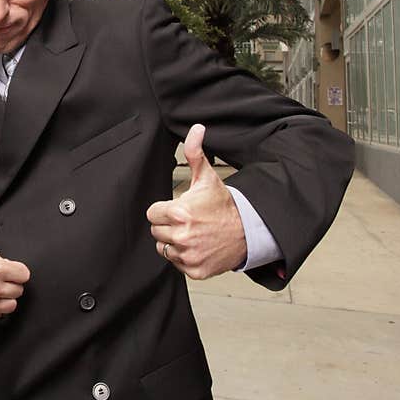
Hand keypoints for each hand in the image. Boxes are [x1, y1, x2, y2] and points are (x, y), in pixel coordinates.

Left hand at [146, 124, 246, 279]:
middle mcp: (183, 236)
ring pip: (164, 248)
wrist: (247, 231)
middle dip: (168, 225)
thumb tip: (196, 130)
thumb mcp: (207, 177)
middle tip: (187, 220)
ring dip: (174, 241)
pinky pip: (176, 263)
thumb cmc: (224, 205)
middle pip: (156, 231)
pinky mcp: (194, 269)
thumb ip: (195, 152)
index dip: (164, 210)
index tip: (177, 209)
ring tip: (193, 233)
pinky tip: (198, 245)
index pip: (152, 214)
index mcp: (181, 212)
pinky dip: (185, 256)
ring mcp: (188, 254)